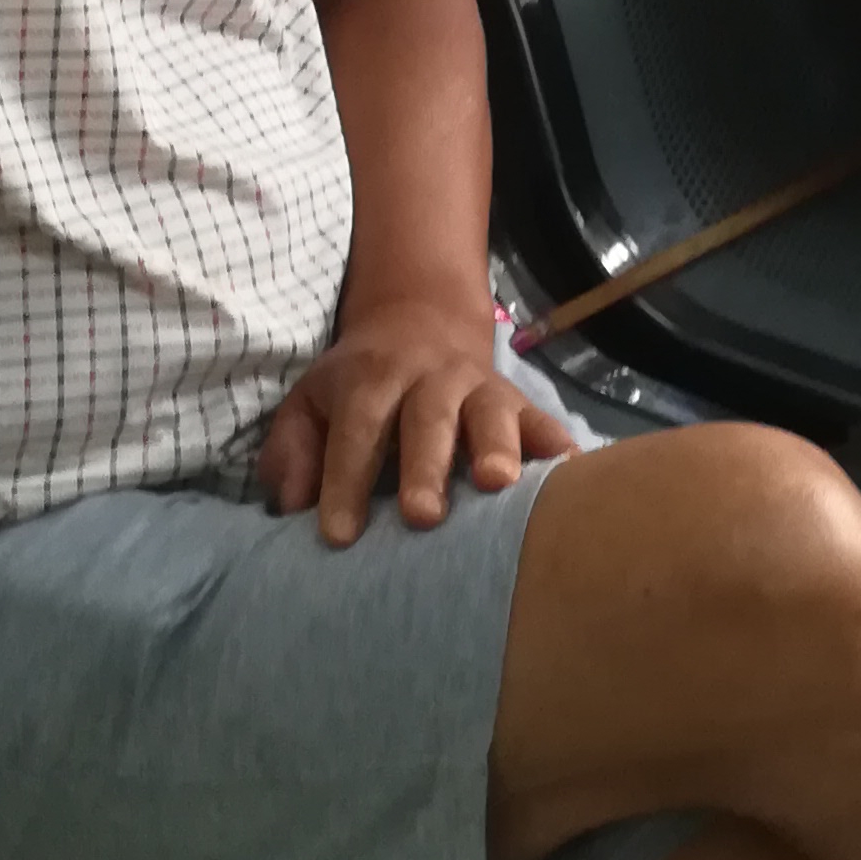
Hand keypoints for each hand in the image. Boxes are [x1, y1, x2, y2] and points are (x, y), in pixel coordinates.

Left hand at [254, 295, 584, 543]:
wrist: (419, 323)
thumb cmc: (358, 385)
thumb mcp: (310, 403)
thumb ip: (292, 450)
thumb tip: (290, 503)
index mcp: (370, 379)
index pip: (356, 431)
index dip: (345, 481)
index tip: (339, 536)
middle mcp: (428, 379)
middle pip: (426, 419)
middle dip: (425, 466)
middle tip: (422, 517)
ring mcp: (479, 388)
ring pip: (490, 412)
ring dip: (495, 446)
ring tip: (498, 485)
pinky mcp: (520, 401)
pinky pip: (542, 420)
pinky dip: (556, 445)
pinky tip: (570, 472)